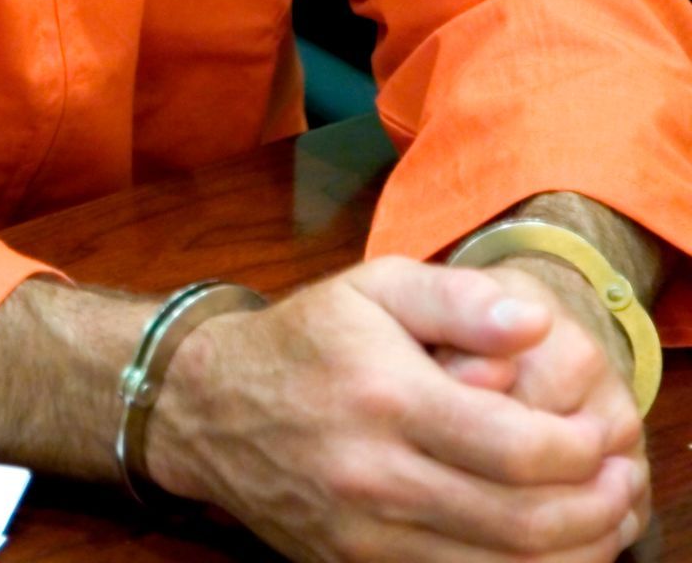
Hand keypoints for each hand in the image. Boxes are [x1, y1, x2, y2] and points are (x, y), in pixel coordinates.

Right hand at [143, 257, 644, 561]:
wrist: (206, 407)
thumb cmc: (304, 340)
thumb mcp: (372, 288)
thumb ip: (458, 297)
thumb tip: (536, 323)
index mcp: (385, 397)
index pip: (519, 450)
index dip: (582, 450)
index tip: (599, 432)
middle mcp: (372, 474)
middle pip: (521, 523)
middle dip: (593, 507)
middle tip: (617, 480)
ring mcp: (361, 532)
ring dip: (569, 551)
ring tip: (595, 515)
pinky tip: (538, 543)